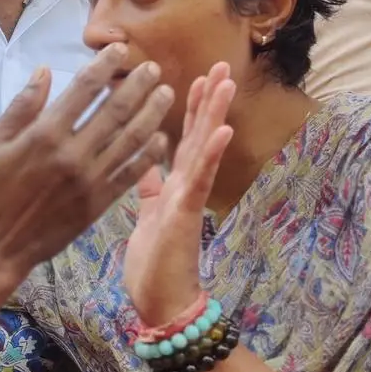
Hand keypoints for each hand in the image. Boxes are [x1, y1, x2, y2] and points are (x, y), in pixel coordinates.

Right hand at [0, 44, 173, 301]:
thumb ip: (21, 107)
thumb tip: (44, 71)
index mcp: (44, 134)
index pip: (83, 89)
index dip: (105, 66)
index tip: (120, 50)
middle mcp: (72, 154)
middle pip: (115, 110)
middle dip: (138, 85)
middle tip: (153, 68)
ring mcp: (89, 180)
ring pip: (130, 139)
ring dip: (151, 114)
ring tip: (165, 94)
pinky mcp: (97, 204)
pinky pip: (130, 175)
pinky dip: (148, 156)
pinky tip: (160, 139)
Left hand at [122, 63, 235, 328]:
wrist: (162, 306)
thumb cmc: (154, 267)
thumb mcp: (147, 217)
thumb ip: (150, 188)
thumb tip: (145, 162)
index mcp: (173, 188)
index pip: (183, 140)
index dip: (189, 110)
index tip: (193, 77)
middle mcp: (185, 188)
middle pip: (198, 136)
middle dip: (207, 101)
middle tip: (220, 65)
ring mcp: (188, 199)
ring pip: (203, 150)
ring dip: (214, 115)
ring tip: (225, 83)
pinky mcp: (186, 214)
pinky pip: (199, 180)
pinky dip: (212, 155)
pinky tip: (222, 131)